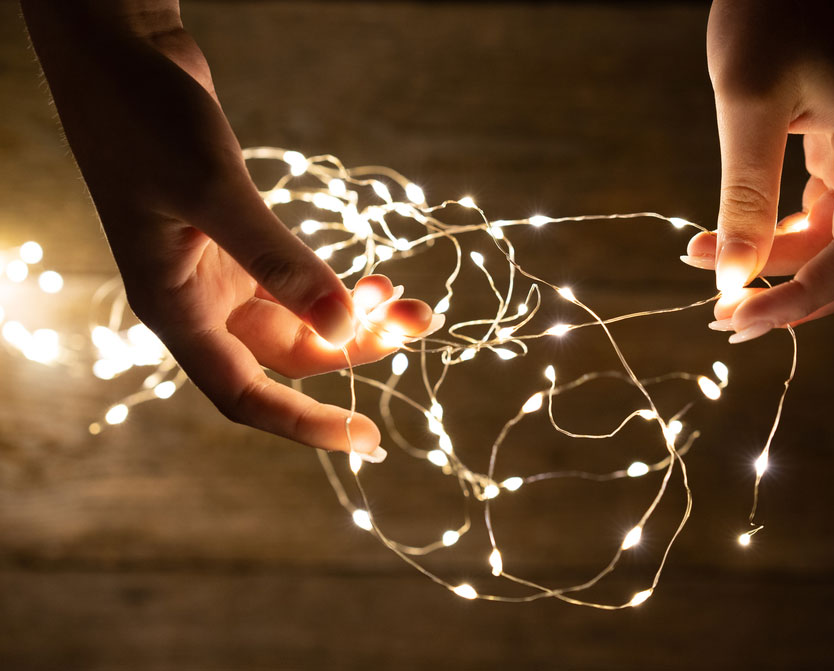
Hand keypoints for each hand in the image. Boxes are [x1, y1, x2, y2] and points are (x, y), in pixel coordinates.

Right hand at [22, 2, 440, 458]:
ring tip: (410, 298)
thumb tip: (346, 326)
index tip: (366, 441)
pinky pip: (297, 282)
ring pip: (299, 319)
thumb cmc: (145, 120)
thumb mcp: (214, 193)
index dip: (305, 425)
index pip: (245, 396)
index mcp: (175, 309)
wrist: (122, 55)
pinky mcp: (236, 239)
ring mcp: (217, 270)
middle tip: (420, 321)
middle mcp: (198, 301)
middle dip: (356, 347)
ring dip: (355, 314)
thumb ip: (279, 263)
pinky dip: (335, 284)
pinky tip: (373, 276)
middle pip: (288, 355)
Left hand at [682, 0, 833, 341]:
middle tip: (722, 317)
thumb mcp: (747, 102)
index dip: (801, 300)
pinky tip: (732, 244)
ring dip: (777, 268)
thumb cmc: (769, 11)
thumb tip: (734, 277)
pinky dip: (779, 240)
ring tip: (708, 269)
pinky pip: (821, 218)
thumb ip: (745, 194)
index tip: (737, 318)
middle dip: (791, 296)